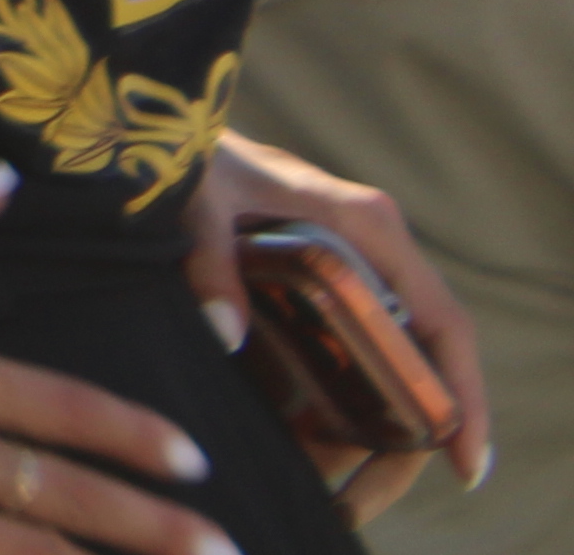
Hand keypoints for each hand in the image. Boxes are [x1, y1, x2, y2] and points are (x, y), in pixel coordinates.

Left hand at [191, 134, 494, 512]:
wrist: (158, 115)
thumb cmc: (187, 147)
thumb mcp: (196, 197)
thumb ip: (209, 258)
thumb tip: (225, 336)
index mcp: (366, 228)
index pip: (443, 323)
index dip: (463, 396)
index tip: (464, 464)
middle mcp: (372, 251)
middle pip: (416, 364)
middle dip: (401, 442)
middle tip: (353, 506)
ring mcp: (346, 267)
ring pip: (378, 368)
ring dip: (359, 430)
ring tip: (322, 493)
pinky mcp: (312, 281)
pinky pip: (341, 355)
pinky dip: (326, 403)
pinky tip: (293, 446)